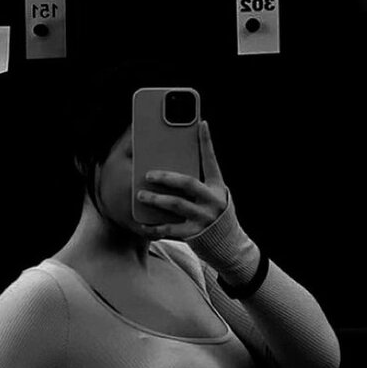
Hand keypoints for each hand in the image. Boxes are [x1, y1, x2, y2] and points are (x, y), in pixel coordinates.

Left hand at [136, 120, 229, 240]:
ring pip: (177, 205)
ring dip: (156, 200)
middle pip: (188, 183)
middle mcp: (212, 200)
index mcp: (216, 186)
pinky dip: (156, 227)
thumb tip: (172, 164)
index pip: (211, 161)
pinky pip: (171, 230)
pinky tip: (143, 223)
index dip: (207, 142)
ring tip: (140, 195)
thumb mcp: (212, 194)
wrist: (226, 243)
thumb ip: (198, 181)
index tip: (201, 124)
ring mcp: (204, 218)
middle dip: (166, 177)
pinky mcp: (195, 234)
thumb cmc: (212, 213)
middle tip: (147, 174)